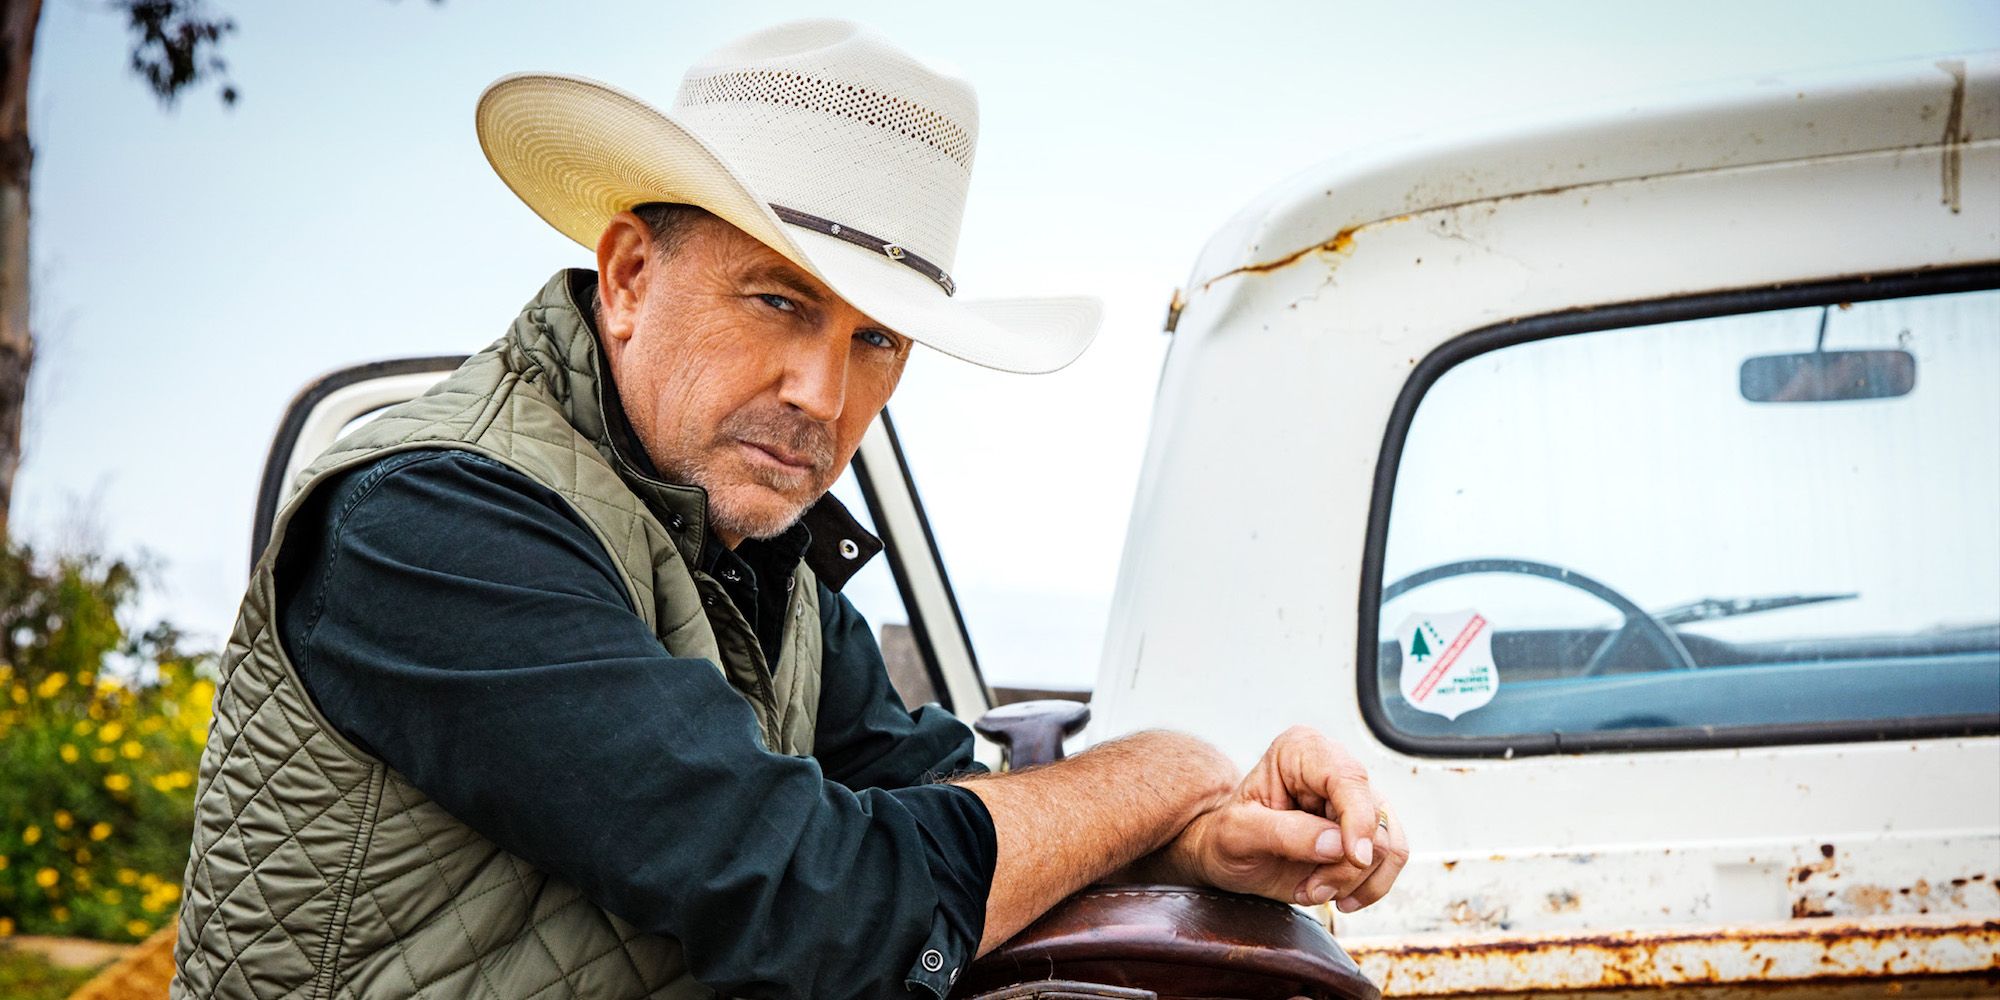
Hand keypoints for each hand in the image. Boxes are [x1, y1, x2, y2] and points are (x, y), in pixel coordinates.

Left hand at [1158, 726, 1406, 911]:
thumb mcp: (1237, 834)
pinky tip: (1337, 897)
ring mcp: (1353, 800)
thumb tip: (1336, 844)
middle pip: (1373, 817)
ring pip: (1388, 843)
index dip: (1358, 819)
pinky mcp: (1365, 830)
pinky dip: (1368, 886)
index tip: (1354, 858)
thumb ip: (1283, 834)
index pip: (1348, 778)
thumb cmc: (1225, 838)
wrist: (1226, 857)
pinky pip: (1391, 860)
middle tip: (1310, 888)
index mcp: (1300, 751)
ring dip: (1355, 880)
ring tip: (1314, 890)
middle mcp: (1334, 767)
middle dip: (1346, 865)